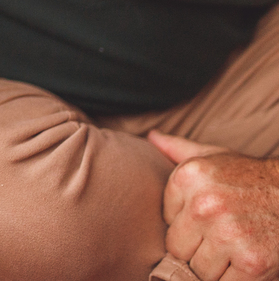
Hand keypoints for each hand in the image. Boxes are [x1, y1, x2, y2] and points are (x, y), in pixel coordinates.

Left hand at [149, 131, 278, 280]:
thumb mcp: (215, 156)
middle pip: (178, 249)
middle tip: (221, 236)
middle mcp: (204, 205)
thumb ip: (179, 149)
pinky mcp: (252, 261)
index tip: (209, 218)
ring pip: (200, 270)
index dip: (188, 225)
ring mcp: (228, 234)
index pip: (166, 222)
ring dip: (217, 266)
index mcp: (188, 178)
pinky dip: (235, 279)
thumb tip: (152, 137)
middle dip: (198, 249)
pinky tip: (247, 260)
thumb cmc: (250, 178)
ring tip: (235, 246)